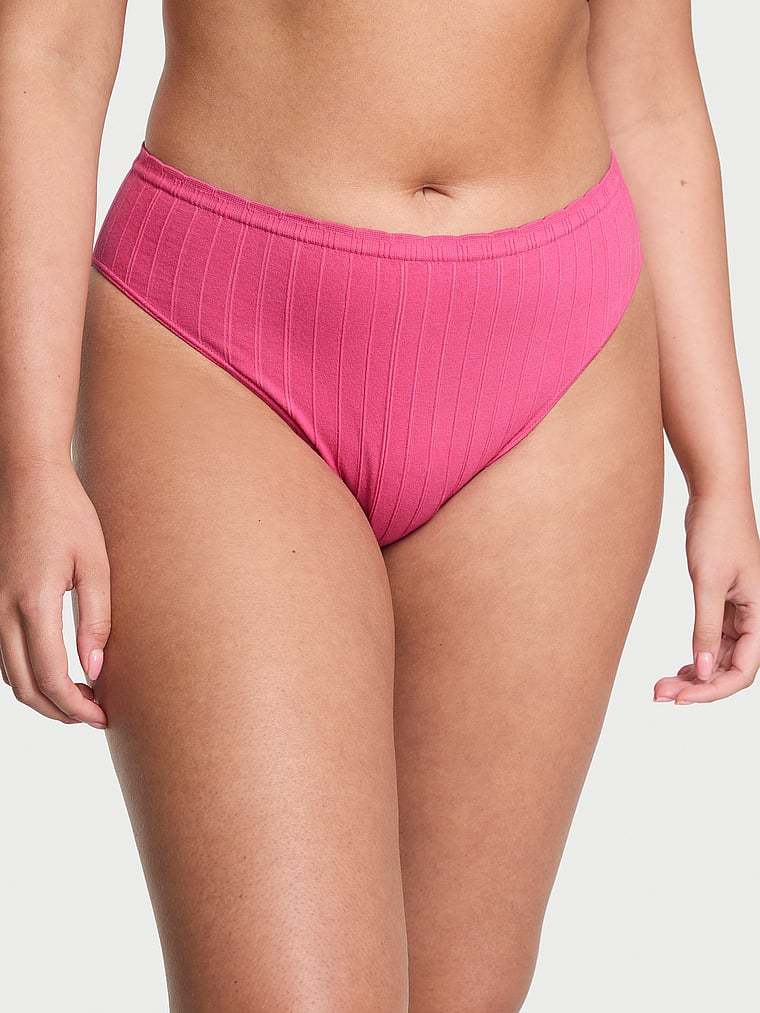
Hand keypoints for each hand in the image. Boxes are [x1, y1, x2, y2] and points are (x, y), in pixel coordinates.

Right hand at [0, 458, 109, 726]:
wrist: (26, 478)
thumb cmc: (67, 514)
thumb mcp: (95, 563)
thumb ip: (96, 619)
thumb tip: (96, 669)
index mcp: (33, 603)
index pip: (51, 678)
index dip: (77, 707)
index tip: (103, 717)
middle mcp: (3, 612)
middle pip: (26, 687)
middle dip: (60, 711)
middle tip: (96, 714)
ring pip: (10, 675)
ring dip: (43, 695)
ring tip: (82, 697)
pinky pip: (3, 654)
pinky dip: (27, 674)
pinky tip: (57, 670)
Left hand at [654, 491, 759, 703]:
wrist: (714, 496)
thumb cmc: (717, 531)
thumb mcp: (708, 581)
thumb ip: (705, 627)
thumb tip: (702, 670)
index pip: (743, 669)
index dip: (714, 689)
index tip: (681, 698)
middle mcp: (754, 617)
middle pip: (730, 668)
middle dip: (698, 686)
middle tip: (661, 694)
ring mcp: (738, 612)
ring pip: (719, 657)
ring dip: (694, 674)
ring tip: (661, 686)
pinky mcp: (722, 602)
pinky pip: (712, 640)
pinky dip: (695, 656)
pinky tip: (677, 668)